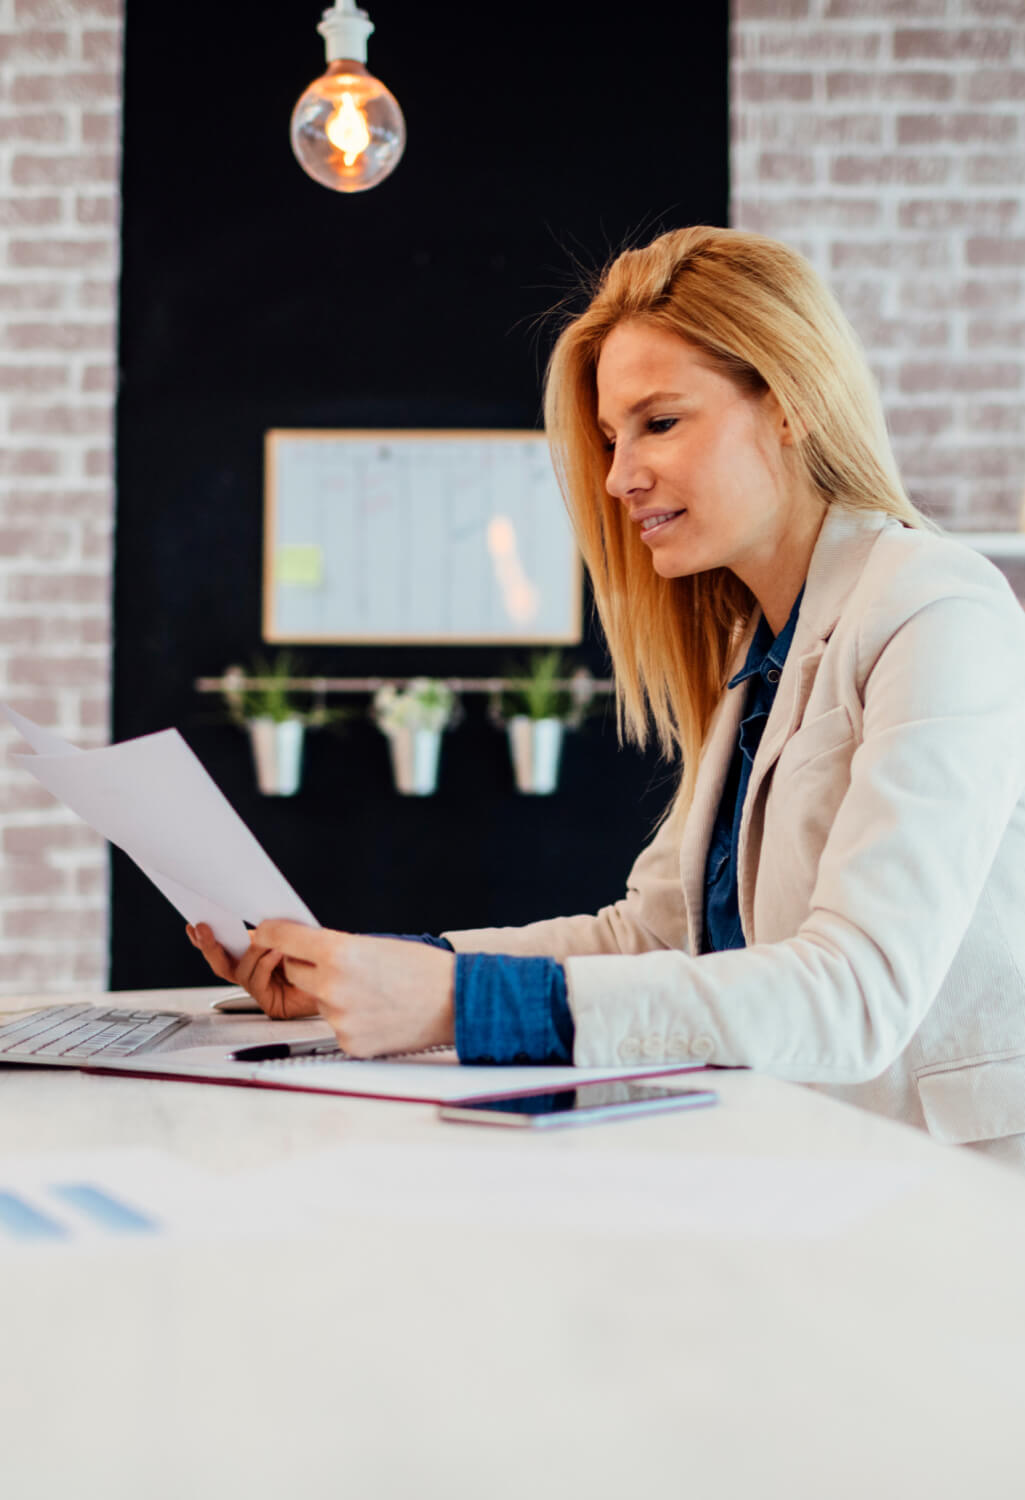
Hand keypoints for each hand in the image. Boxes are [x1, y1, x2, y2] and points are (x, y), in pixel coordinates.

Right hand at [185, 922, 319, 1019]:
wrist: (344, 980)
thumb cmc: (322, 957)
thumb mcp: (290, 935)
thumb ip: (269, 931)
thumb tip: (252, 922)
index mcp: (257, 957)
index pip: (225, 949)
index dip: (206, 940)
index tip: (193, 926)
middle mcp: (256, 975)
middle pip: (222, 965)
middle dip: (210, 946)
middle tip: (203, 929)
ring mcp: (262, 991)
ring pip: (240, 971)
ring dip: (254, 952)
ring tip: (272, 941)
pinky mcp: (271, 1004)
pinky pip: (257, 981)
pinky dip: (266, 963)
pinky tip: (278, 954)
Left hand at [250, 921, 455, 1056]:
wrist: (456, 1002)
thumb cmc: (423, 970)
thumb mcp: (375, 944)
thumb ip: (335, 947)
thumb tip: (302, 949)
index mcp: (339, 953)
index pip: (284, 938)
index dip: (270, 933)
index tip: (263, 933)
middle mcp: (332, 985)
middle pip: (293, 971)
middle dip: (306, 965)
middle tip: (335, 964)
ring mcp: (338, 1017)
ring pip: (316, 1000)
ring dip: (331, 994)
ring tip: (370, 992)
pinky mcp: (348, 1042)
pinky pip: (334, 1025)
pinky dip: (348, 1018)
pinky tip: (375, 1012)